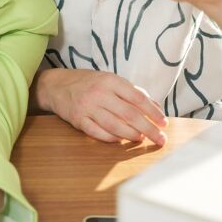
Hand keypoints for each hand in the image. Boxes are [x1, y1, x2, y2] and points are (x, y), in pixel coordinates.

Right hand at [37, 67, 166, 145]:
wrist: (57, 85)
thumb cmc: (89, 83)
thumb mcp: (111, 80)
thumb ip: (133, 92)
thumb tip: (156, 108)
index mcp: (110, 80)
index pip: (137, 97)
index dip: (153, 112)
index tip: (164, 123)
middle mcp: (99, 93)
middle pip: (129, 114)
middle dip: (148, 129)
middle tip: (160, 139)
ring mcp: (87, 107)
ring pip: (115, 125)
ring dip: (132, 135)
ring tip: (143, 139)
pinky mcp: (78, 120)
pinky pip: (98, 132)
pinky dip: (112, 138)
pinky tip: (122, 140)